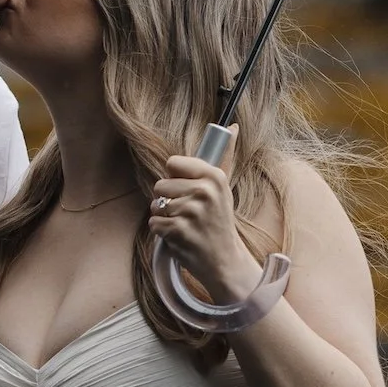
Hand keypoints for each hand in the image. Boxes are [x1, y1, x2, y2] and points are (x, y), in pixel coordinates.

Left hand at [148, 139, 263, 307]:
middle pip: (160, 185)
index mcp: (213, 176)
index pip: (172, 163)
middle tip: (187, 213)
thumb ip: (224, 156)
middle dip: (168, 200)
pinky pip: (154, 223)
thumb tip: (233, 125)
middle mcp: (204, 191)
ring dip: (165, 217)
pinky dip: (162, 233)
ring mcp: (191, 212)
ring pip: (155, 205)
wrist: (225, 260)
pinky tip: (180, 237)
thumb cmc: (219, 222)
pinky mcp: (179, 231)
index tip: (188, 191)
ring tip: (185, 226)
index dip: (175, 179)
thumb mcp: (224, 187)